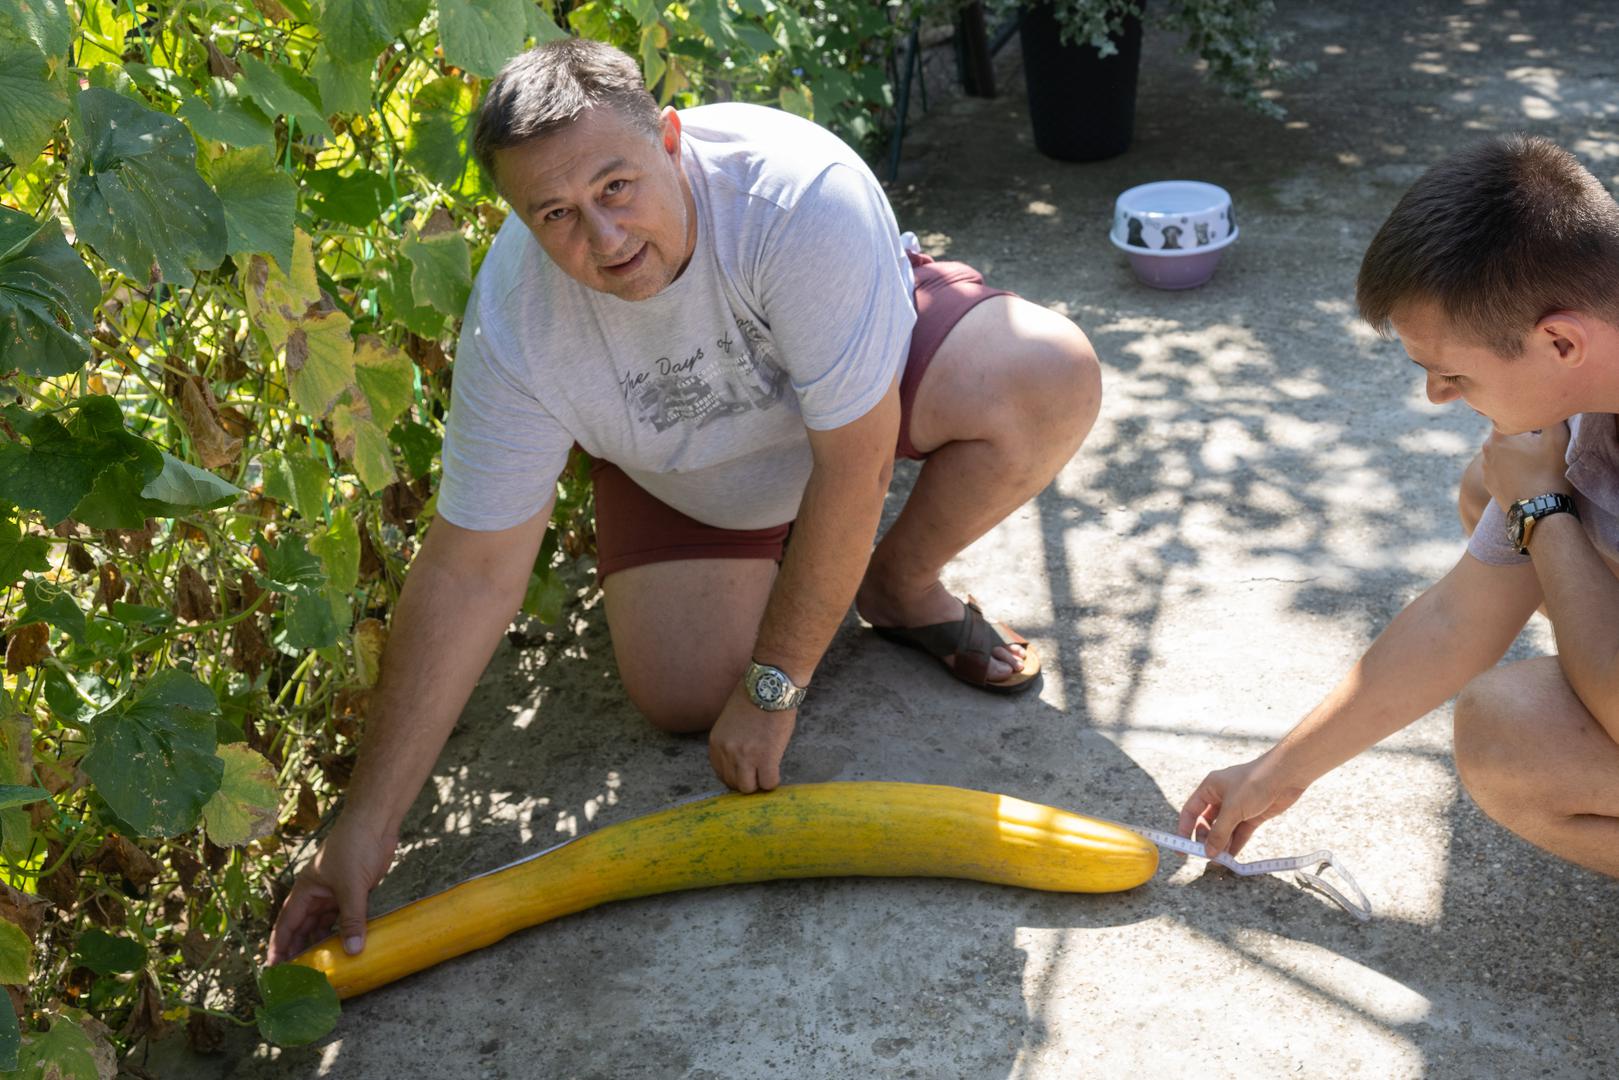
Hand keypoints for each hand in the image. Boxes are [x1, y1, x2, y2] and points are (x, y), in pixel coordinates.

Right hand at [266, 814, 397, 964]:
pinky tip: (344, 947)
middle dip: (298, 949)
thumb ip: (352, 919)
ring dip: (321, 943)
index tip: (273, 967)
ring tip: (319, 968)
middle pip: (303, 927)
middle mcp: (317, 893)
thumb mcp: (351, 886)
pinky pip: (344, 918)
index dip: (279, 946)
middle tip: (297, 976)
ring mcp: (335, 893)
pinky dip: (342, 932)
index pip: (287, 924)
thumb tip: (353, 951)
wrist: (376, 823)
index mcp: (306, 890)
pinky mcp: (354, 892)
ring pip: (323, 924)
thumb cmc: (355, 846)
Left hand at [707, 684, 795, 792]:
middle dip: (747, 780)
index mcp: (716, 742)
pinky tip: (777, 770)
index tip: (747, 772)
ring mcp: (745, 756)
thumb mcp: (731, 721)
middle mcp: (726, 752)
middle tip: (759, 773)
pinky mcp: (766, 758)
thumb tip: (741, 761)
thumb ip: (732, 741)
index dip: (736, 775)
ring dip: (759, 783)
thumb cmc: (755, 696)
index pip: (721, 773)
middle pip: (733, 783)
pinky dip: (773, 781)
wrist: (770, 684)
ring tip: (768, 772)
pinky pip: (768, 783)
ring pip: (748, 788)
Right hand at [1177, 755, 1307, 859]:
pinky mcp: (1252, 815)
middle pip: (1206, 823)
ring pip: (1224, 830)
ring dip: (1221, 845)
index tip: (1182, 848)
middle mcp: (1221, 798)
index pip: (1190, 811)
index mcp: (1210, 788)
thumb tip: (1209, 852)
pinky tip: (1232, 857)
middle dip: (1206, 840)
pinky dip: (1235, 844)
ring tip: (1221, 861)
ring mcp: (1237, 807)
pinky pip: (1239, 833)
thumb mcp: (1233, 808)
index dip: (1184, 830)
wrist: (1286, 776)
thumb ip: (1219, 832)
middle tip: (1207, 856)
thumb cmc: (1255, 782)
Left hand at [1480, 423, 1571, 507]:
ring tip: (1534, 465)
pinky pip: (1501, 469)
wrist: (1539, 510)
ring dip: (1516, 454)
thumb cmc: (1548, 472)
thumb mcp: (1557, 438)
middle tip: (1539, 449)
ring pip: (1504, 453)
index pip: (1512, 418)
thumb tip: (1547, 406)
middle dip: (1523, 438)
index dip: (1529, 422)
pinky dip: (1512, 470)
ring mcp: (1485, 468)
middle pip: (1508, 435)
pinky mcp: (1488, 483)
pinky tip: (1526, 476)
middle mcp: (1486, 449)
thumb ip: (1551, 416)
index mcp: (1498, 435)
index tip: (1540, 433)